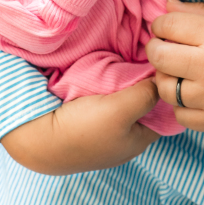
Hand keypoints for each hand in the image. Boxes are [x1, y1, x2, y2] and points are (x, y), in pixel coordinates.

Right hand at [0, 80, 159, 173]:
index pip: (164, 112)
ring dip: (124, 88)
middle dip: (144, 88)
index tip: (161, 69)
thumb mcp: (122, 110)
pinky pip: (105, 104)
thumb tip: (160, 83)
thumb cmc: (83, 128)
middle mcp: (125, 140)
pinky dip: (107, 91)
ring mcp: (105, 134)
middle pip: (144, 107)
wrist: (38, 137)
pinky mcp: (87, 125)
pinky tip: (103, 77)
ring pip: (124, 105)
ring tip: (123, 66)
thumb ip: (146, 96)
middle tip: (141, 64)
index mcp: (139, 141)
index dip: (165, 91)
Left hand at [147, 0, 203, 134]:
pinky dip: (181, 104)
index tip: (166, 30)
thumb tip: (166, 5)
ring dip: (167, 78)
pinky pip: (179, 113)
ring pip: (164, 87)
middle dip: (156, 50)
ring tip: (181, 73)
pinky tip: (194, 95)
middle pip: (158, 56)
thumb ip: (199, 12)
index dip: (160, 25)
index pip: (167, 26)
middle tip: (166, 50)